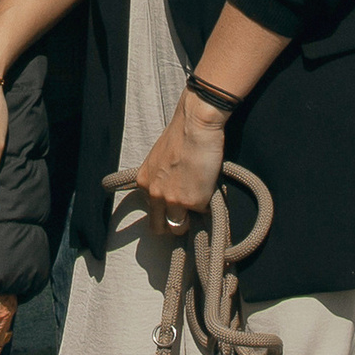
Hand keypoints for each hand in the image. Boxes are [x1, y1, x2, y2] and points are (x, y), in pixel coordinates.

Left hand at [131, 94, 224, 235]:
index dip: (163, 213)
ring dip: (190, 221)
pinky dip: (208, 204)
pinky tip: (209, 188)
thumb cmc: (181, 137)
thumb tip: (173, 192)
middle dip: (171, 226)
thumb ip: (161, 180)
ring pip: (178, 227)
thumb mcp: (159, 161)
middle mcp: (154, 194)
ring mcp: (173, 200)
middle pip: (158, 227)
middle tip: (185, 219)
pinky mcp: (193, 202)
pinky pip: (203, 212)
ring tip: (199, 206)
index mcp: (144, 183)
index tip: (173, 211)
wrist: (196, 126)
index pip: (150, 211)